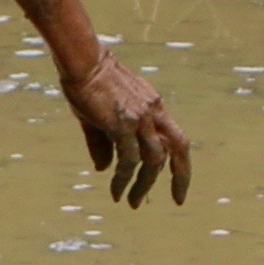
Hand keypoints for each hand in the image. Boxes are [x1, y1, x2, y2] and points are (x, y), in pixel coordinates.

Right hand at [65, 54, 190, 206]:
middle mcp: (154, 113)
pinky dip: (124, 178)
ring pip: (154, 160)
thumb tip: (103, 169)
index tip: (178, 183)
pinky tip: (116, 190)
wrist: (82, 62)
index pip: (176, 138)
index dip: (181, 162)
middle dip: (180, 177)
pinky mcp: (123, 124)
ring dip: (145, 184)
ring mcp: (140, 119)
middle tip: (177, 200)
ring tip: (133, 202)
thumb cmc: (88, 84)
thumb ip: (105, 143)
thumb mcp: (100, 116)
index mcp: (153, 107)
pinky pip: (129, 159)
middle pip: (177, 149)